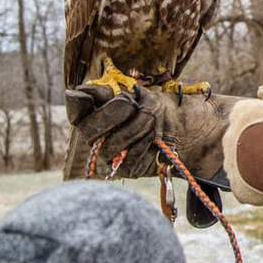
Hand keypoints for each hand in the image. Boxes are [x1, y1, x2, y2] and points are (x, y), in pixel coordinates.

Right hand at [65, 83, 238, 180]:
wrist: (186, 127)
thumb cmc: (156, 107)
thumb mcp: (136, 93)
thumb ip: (109, 92)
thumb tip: (77, 94)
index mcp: (92, 111)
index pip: (76, 106)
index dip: (83, 102)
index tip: (109, 97)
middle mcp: (94, 136)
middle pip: (90, 130)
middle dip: (117, 114)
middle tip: (135, 105)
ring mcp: (108, 156)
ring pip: (110, 146)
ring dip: (137, 127)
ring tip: (152, 119)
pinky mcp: (126, 170)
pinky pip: (129, 159)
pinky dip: (146, 144)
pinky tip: (154, 139)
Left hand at [222, 84, 262, 205]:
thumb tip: (262, 91)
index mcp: (242, 114)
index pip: (242, 115)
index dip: (261, 122)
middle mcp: (232, 137)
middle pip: (238, 138)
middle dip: (254, 142)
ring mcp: (233, 164)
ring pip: (238, 162)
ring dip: (252, 162)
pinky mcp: (239, 188)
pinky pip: (243, 184)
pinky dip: (255, 183)